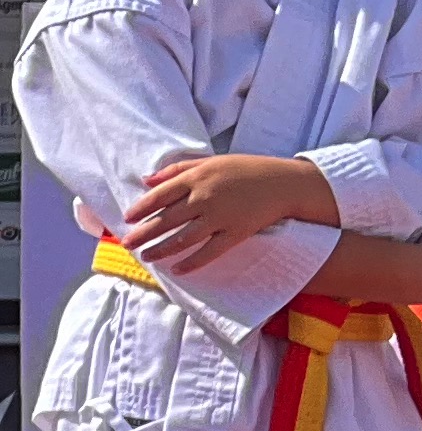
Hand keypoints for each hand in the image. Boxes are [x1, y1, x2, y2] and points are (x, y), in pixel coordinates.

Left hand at [122, 153, 334, 271]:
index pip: (159, 195)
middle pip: (166, 219)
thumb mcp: (212, 161)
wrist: (285, 183)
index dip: (141, 208)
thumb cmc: (247, 169)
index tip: (128, 218)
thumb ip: (178, 169)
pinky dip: (192, 262)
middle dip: (143, 233)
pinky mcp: (236, 233)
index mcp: (197, 177)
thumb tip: (147, 180)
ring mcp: (220, 217)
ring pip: (183, 238)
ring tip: (147, 257)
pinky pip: (210, 251)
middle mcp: (204, 198)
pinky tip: (178, 270)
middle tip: (127, 243)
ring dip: (161, 249)